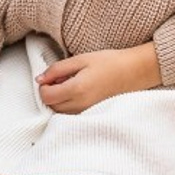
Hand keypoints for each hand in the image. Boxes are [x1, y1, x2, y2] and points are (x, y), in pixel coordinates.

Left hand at [36, 43, 160, 114]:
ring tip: (71, 85)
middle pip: (52, 107)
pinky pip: (72, 115)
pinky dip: (69, 106)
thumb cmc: (109, 62)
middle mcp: (81, 105)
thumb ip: (57, 70)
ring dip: (59, 101)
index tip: (49, 78)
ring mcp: (88, 112)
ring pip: (61, 113)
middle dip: (50, 94)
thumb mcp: (81, 59)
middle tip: (60, 79)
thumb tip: (39, 79)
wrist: (135, 72)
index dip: (43, 87)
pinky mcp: (93, 114)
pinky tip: (78, 93)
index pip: (47, 97)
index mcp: (77, 89)